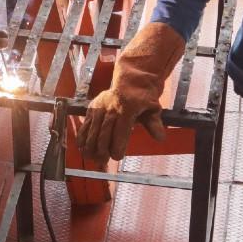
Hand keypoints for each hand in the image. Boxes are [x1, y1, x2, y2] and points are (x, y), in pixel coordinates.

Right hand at [76, 22, 185, 164]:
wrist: (132, 79)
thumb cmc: (144, 97)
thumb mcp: (153, 109)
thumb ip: (154, 124)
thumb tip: (160, 138)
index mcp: (127, 107)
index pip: (120, 130)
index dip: (117, 145)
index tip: (117, 157)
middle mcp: (111, 106)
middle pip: (104, 131)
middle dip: (102, 149)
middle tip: (103, 162)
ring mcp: (100, 106)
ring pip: (92, 128)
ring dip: (90, 145)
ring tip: (91, 158)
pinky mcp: (92, 107)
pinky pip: (86, 123)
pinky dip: (83, 137)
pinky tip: (82, 148)